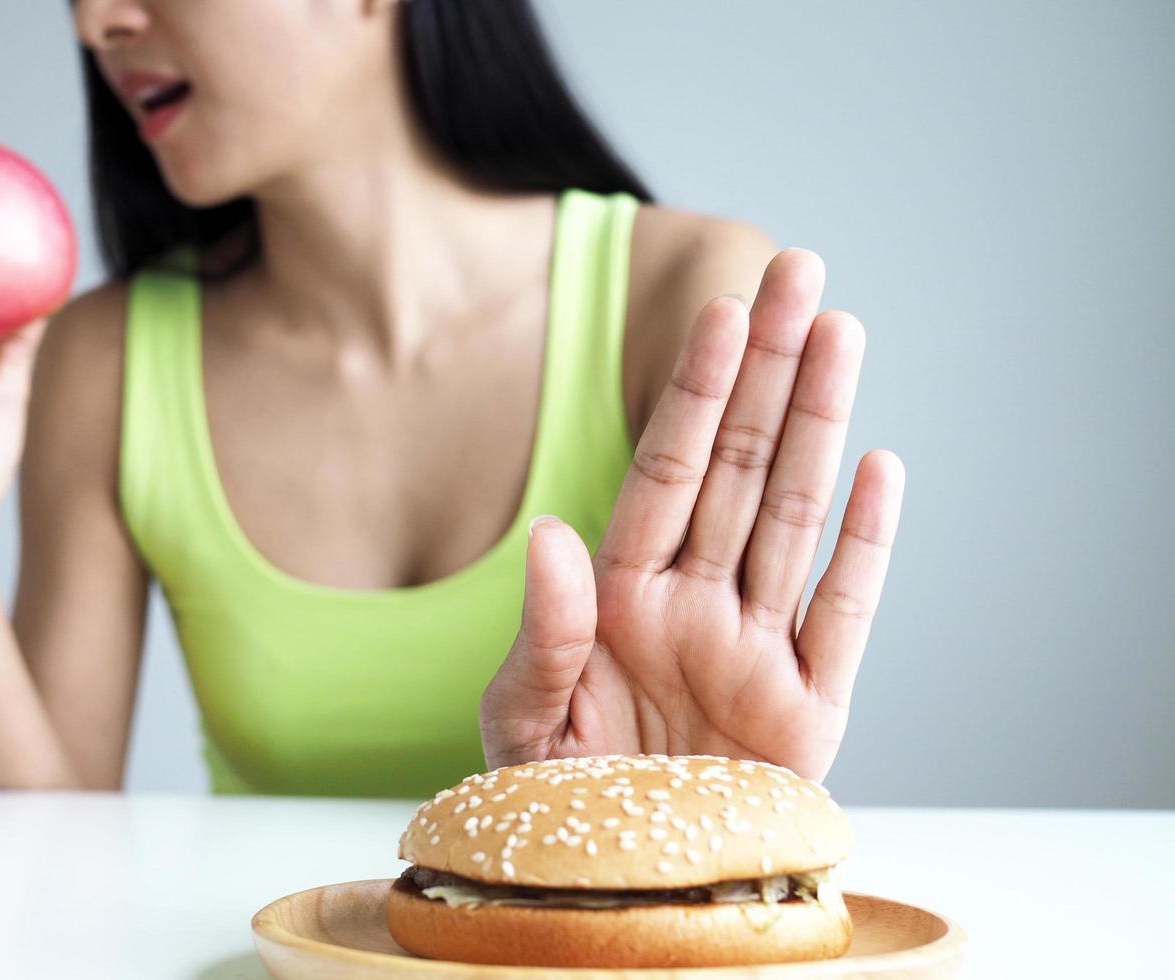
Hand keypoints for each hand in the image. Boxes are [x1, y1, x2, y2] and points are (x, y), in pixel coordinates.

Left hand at [480, 249, 904, 780]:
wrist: (623, 892)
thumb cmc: (561, 809)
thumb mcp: (524, 724)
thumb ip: (542, 634)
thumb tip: (551, 534)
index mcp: (621, 598)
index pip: (665, 474)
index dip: (691, 394)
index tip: (718, 312)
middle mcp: (695, 606)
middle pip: (738, 470)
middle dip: (767, 372)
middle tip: (797, 272)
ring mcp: (756, 651)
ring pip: (794, 517)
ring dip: (818, 426)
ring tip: (840, 332)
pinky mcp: (809, 713)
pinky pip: (843, 617)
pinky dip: (865, 547)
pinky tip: (880, 468)